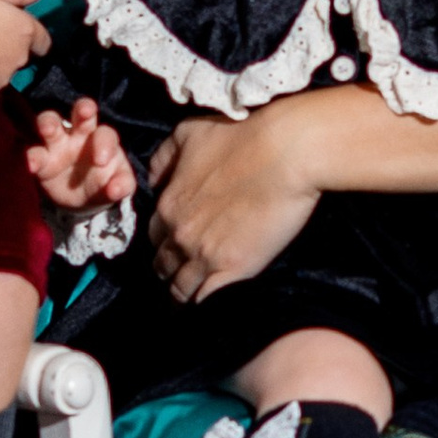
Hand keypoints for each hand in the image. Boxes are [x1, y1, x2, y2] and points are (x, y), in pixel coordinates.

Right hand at [26, 100, 134, 214]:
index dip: (104, 144)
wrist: (82, 198)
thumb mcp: (119, 185)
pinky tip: (30, 164)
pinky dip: (30, 157)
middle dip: (82, 109)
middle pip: (80, 113)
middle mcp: (79, 135)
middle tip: (85, 111)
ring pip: (51, 123)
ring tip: (47, 129)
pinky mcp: (41, 160)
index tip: (101, 161)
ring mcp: (57, 144)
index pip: (105, 134)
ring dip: (48, 122)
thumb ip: (122, 185)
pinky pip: (33, 153)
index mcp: (101, 139)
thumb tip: (116, 190)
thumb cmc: (105, 181)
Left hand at [145, 99, 323, 301]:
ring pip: (181, 289)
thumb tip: (154, 179)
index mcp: (167, 204)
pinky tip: (212, 303)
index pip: (153, 237)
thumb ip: (164, 158)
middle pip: (164, 266)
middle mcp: (180, 234)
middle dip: (169, 271)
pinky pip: (207, 299)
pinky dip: (206, 303)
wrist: (285, 152)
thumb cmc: (240, 136)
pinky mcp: (233, 270)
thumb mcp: (188, 133)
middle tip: (182, 274)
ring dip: (184, 293)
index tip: (173, 247)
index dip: (163, 243)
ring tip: (193, 298)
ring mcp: (205, 255)